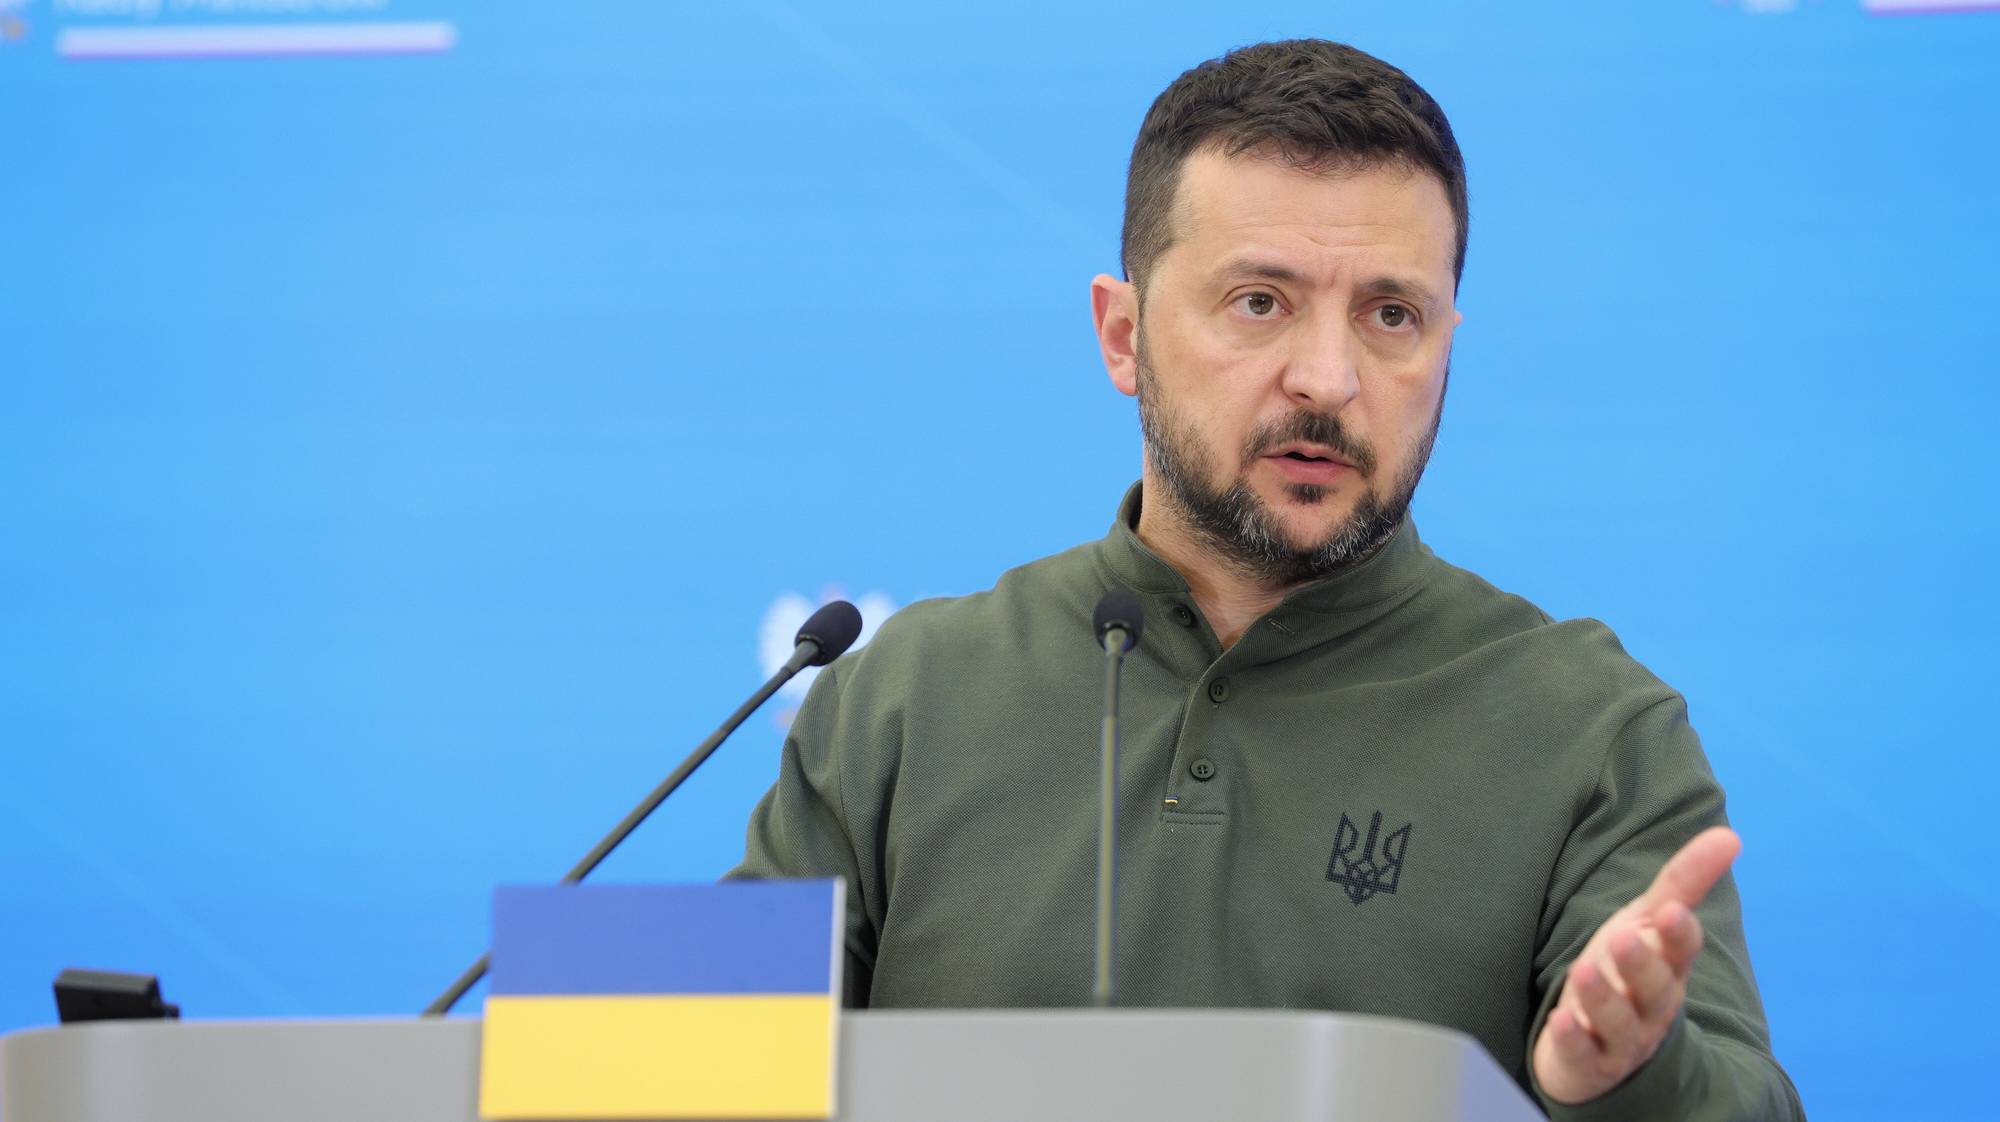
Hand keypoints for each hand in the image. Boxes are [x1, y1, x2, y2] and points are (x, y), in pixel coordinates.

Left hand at [1532, 826, 1740, 1104]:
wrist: (1603, 1047)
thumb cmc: (1627, 972)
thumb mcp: (1649, 923)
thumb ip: (1684, 882)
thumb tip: (1729, 835)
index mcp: (1668, 968)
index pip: (1680, 951)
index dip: (1678, 934)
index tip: (1674, 911)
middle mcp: (1650, 1005)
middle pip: (1653, 989)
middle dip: (1642, 965)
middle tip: (1626, 936)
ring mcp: (1620, 1037)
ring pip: (1617, 1022)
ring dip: (1602, 998)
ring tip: (1584, 971)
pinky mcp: (1588, 1062)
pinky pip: (1582, 1054)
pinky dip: (1573, 1040)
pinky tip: (1561, 1020)